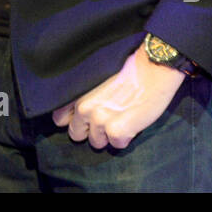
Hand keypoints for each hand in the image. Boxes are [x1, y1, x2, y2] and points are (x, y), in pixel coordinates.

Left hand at [52, 43, 185, 148]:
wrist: (152, 66)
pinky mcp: (117, 131)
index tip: (85, 117)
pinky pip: (117, 144)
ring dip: (108, 134)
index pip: (59, 118)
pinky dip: (125, 137)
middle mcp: (83, 107)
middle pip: (76, 134)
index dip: (74, 119)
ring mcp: (99, 120)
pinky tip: (132, 120)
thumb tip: (77, 112)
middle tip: (107, 118)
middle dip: (90, 130)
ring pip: (97, 142)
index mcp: (76, 92)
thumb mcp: (95, 78)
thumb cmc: (126, 69)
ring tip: (122, 116)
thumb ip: (82, 94)